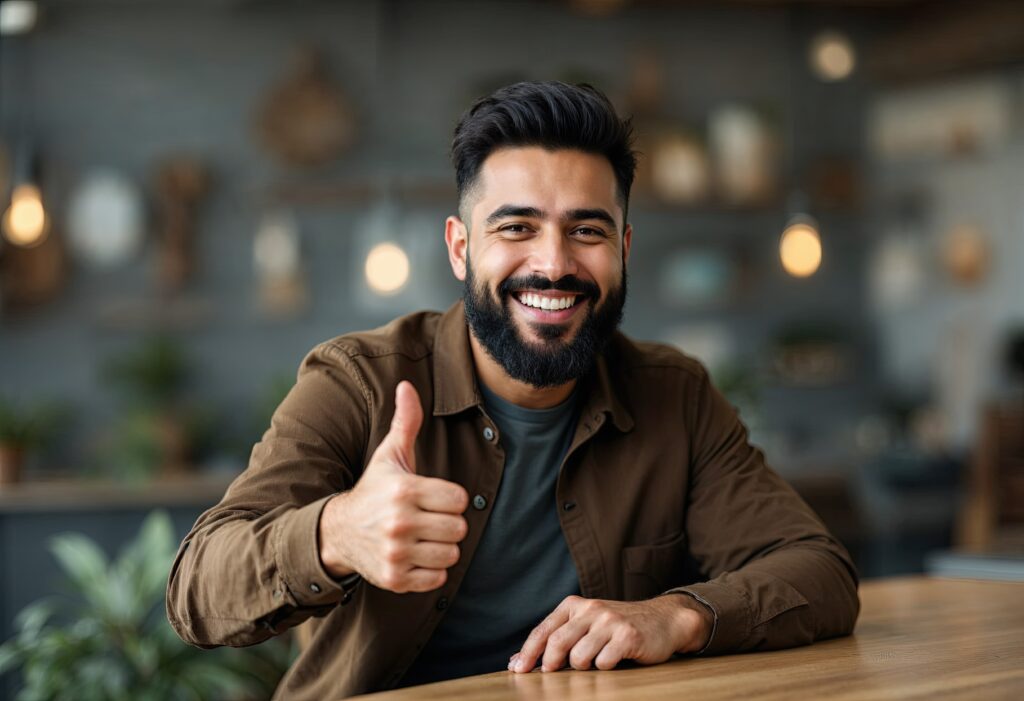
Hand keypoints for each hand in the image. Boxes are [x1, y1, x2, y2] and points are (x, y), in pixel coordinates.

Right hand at [318, 381, 469, 592]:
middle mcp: (400, 522)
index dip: (450, 498)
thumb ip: (406, 422)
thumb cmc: (373, 490)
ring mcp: (396, 553)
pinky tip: (415, 556)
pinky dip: (431, 571)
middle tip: (429, 519)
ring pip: (451, 555)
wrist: (338, 532)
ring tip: (423, 538)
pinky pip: (437, 579)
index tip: (433, 498)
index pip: (459, 499)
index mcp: (404, 490)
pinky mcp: (395, 578)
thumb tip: (407, 385)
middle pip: (459, 528)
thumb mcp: (389, 455)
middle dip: (448, 524)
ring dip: (441, 548)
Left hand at [509, 594, 712, 672]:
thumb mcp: (587, 624)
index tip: (517, 670)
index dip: (528, 652)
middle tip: (551, 675)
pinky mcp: (628, 636)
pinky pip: (604, 663)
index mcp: (576, 604)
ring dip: (583, 668)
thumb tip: (519, 661)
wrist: (663, 620)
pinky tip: (615, 660)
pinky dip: (605, 668)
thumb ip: (559, 637)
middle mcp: (591, 609)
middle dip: (550, 664)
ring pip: (579, 657)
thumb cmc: (618, 627)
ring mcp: (610, 622)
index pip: (545, 630)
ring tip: (595, 662)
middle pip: (558, 643)